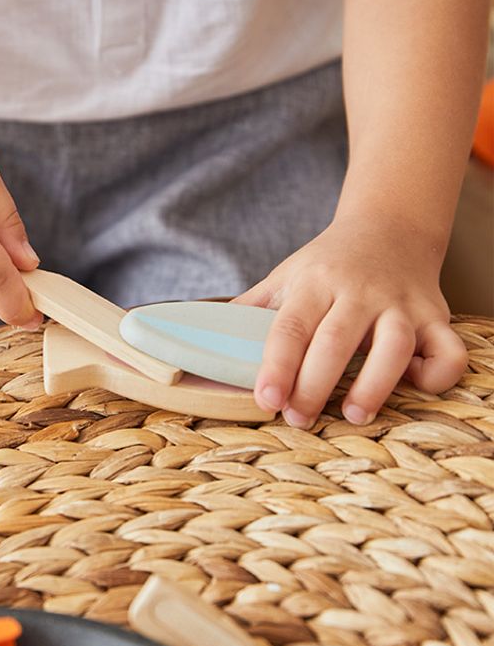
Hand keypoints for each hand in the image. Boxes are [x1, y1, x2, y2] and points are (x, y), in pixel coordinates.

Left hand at [235, 216, 467, 427]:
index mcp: (313, 285)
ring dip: (374, 385)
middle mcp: (359, 292)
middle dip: (315, 386)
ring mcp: (401, 304)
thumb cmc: (325, 266)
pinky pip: (449, 348)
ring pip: (395, 346)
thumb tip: (197, 345)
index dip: (277, 366)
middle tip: (298, 418)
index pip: (290, 328)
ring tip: (353, 415)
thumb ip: (246, 314)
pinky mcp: (437, 315)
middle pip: (336, 342)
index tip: (265, 399)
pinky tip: (414, 386)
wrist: (390, 227)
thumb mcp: (282, 279)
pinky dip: (439, 372)